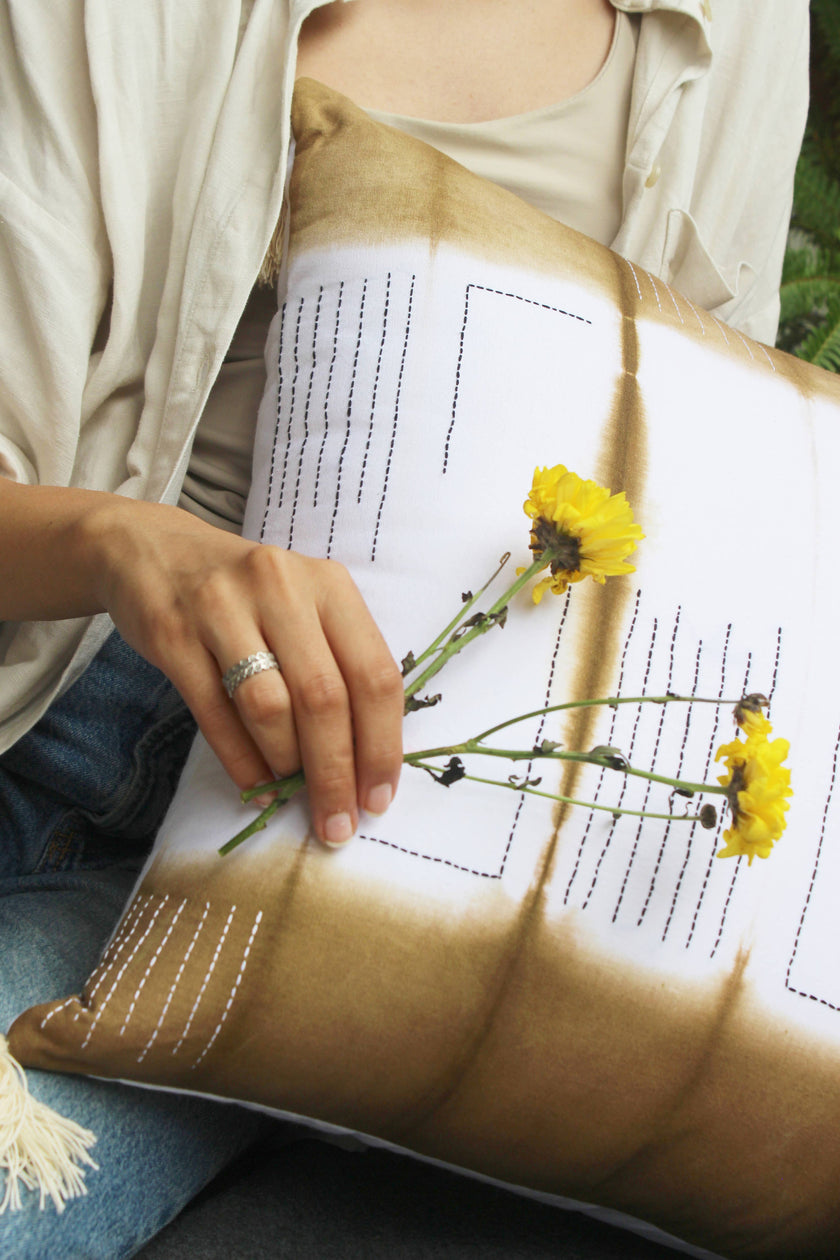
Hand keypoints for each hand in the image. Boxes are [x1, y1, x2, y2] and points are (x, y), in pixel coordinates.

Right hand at [92, 499, 403, 845]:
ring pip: (269, 708)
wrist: (154, 552)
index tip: (380, 798)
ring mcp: (222, 608)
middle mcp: (280, 588)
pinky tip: (256, 787)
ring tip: (293, 798)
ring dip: (287, 768)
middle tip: (339, 822)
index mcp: (329, 584)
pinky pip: (215, 714)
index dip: (383, 745)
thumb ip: (338, 665)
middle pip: (323, 698)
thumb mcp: (305, 606)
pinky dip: (241, 762)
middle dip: (336, 773)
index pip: (374, 674)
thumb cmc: (249, 595)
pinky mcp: (173, 634)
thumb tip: (366, 763)